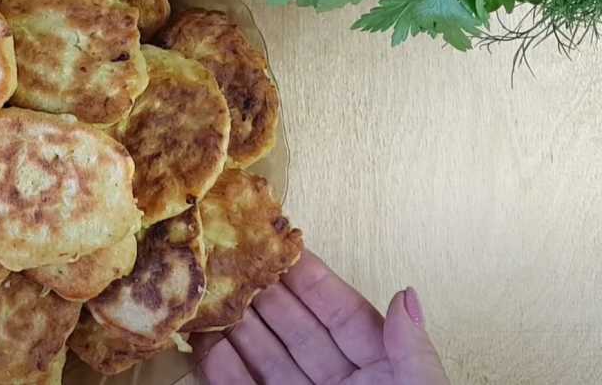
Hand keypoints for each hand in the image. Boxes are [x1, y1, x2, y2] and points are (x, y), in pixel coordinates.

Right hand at [193, 250, 448, 384]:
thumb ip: (413, 352)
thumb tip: (406, 294)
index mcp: (385, 372)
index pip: (343, 315)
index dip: (312, 281)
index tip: (283, 248)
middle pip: (296, 330)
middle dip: (263, 297)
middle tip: (232, 264)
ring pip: (265, 359)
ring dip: (236, 330)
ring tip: (209, 301)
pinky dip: (224, 372)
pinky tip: (206, 347)